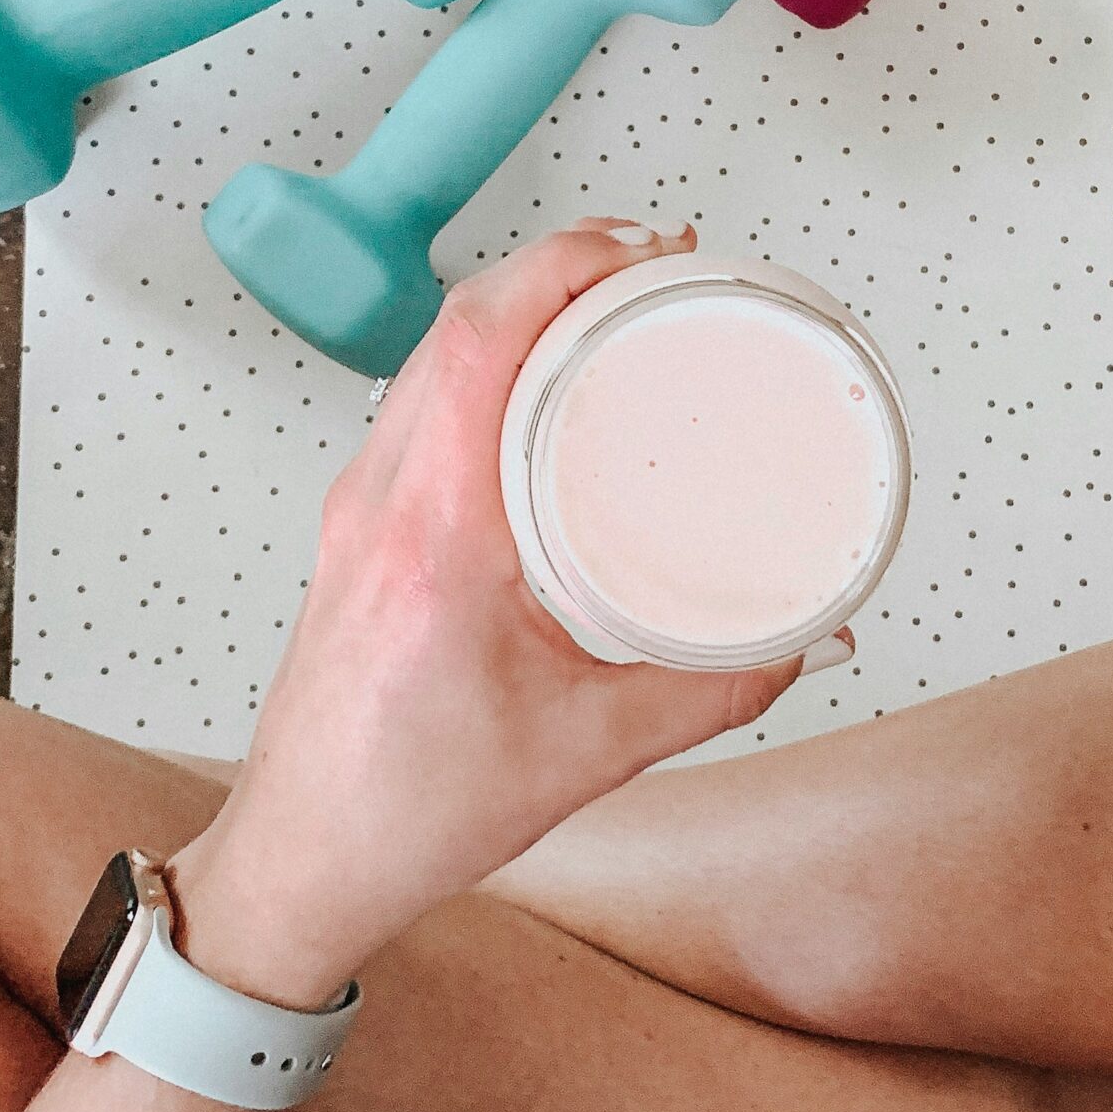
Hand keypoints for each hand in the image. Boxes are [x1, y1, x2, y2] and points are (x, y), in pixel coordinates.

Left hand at [166, 222, 811, 1006]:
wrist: (303, 860)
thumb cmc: (409, 812)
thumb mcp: (593, 752)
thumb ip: (716, 690)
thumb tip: (809, 638)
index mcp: (434, 537)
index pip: (480, 341)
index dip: (563, 265)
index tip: (644, 251)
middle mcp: (382, 500)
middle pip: (457, 323)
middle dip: (559, 264)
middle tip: (652, 261)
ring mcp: (359, 505)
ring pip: (429, 353)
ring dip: (517, 303)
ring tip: (606, 296)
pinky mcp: (357, 521)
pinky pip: (418, 397)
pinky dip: (483, 356)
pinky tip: (537, 372)